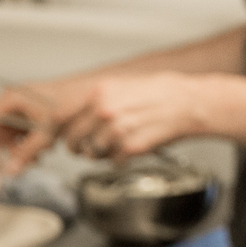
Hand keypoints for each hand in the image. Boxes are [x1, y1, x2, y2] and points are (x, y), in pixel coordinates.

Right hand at [0, 82, 76, 177]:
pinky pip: (22, 136)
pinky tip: (43, 152)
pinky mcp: (33, 116)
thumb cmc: (72, 101)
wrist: (94, 92)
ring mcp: (23, 110)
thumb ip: (27, 152)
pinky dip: (29, 146)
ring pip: (9, 138)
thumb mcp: (47, 130)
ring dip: (18, 153)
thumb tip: (10, 171)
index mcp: (11, 99)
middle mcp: (13, 103)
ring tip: (35, 160)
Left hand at [54, 73, 201, 163]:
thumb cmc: (161, 92)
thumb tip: (71, 116)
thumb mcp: (122, 85)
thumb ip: (95, 99)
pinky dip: (121, 159)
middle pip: (73, 140)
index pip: (59, 116)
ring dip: (102, 153)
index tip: (55, 138)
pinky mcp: (131, 147)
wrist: (191, 103)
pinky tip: (133, 146)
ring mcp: (117, 130)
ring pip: (92, 153)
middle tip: (90, 145)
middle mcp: (104, 111)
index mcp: (100, 92)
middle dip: (79, 146)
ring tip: (119, 143)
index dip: (54, 131)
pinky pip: (114, 161)